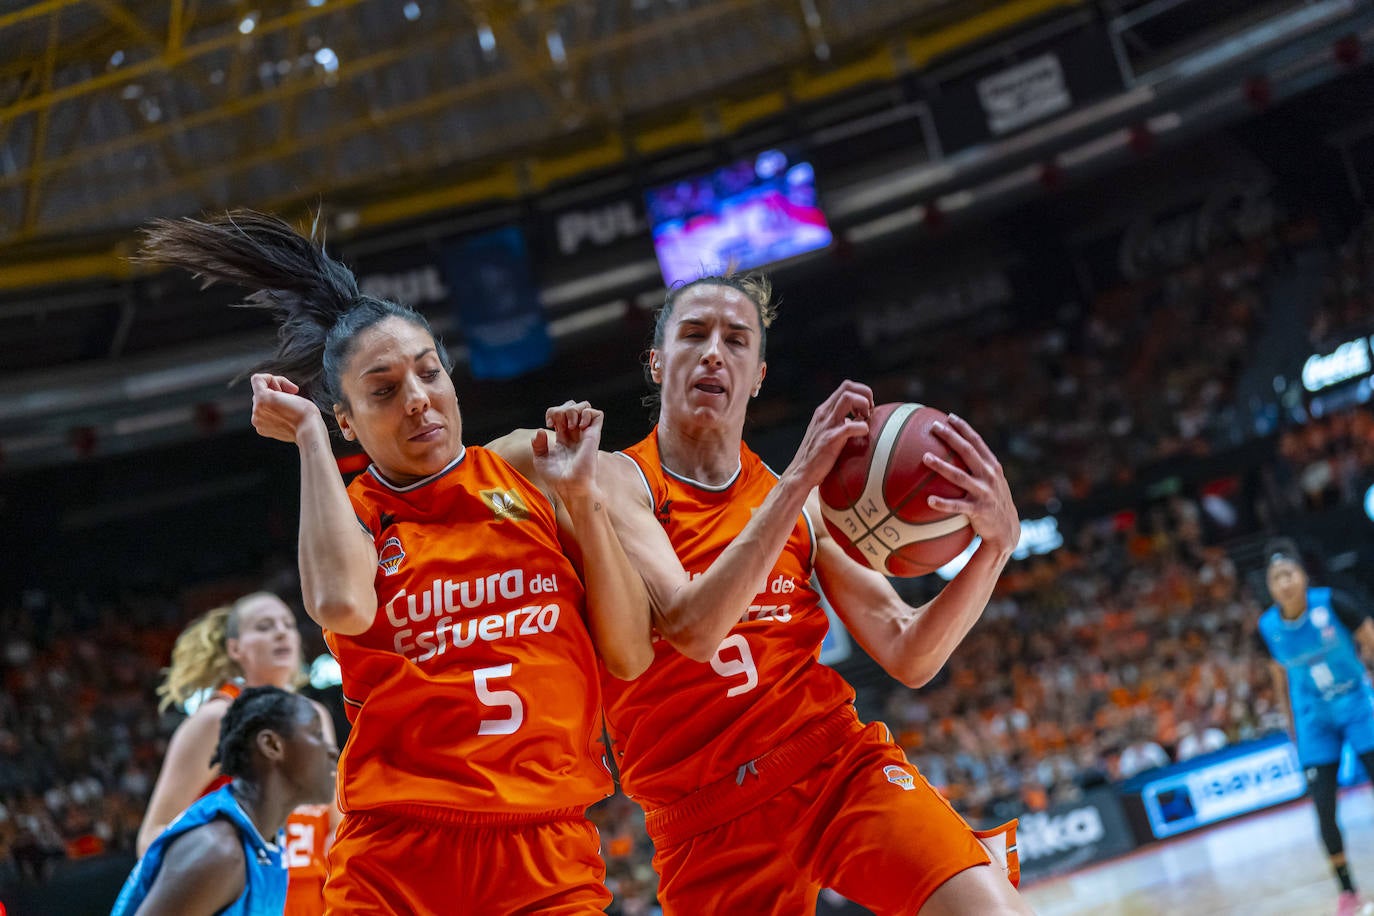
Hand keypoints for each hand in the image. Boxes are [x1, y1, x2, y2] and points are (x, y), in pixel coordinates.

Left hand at [250, 373, 325, 444]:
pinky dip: (273, 414)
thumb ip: (273, 389)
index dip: (274, 380)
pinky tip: (285, 416)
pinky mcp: (262, 430)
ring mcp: (258, 422)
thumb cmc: (304, 412)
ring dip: (274, 403)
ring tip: (288, 408)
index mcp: (262, 399)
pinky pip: (264, 416)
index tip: (285, 389)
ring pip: (262, 404)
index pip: (258, 379)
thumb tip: (271, 393)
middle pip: (261, 392)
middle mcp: (256, 411)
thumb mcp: (290, 391)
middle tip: (291, 397)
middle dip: (275, 392)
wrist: (309, 431)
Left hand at [533, 400, 602, 500]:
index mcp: (563, 437)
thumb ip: (538, 444)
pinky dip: (587, 414)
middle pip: (572, 406)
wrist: (570, 486)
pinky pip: (597, 414)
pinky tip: (580, 426)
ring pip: (584, 406)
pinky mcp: (594, 435)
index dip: (552, 412)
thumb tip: (541, 430)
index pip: (560, 413)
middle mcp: (574, 433)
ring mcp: (585, 433)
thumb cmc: (557, 478)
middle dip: (562, 409)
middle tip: (559, 424)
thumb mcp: (540, 460)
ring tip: (570, 426)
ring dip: (574, 410)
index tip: (548, 424)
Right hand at [784, 380, 873, 488]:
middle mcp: (824, 413)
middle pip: (847, 386)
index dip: (861, 393)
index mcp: (824, 411)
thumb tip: (857, 421)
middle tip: (869, 412)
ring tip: (866, 419)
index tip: (867, 409)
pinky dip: (861, 428)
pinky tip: (863, 435)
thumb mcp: (826, 432)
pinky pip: (850, 426)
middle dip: (865, 394)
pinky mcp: (830, 439)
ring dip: (863, 404)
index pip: (845, 387)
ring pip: (848, 397)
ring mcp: (826, 425)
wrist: (800, 473)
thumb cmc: (816, 456)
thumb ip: (838, 423)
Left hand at [923, 414, 1019, 554]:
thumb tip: (955, 453)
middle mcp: (989, 476)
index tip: (949, 417)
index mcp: (992, 466)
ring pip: (959, 476)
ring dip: (941, 466)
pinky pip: (957, 506)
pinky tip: (928, 500)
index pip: (977, 442)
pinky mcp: (978, 510)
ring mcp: (984, 492)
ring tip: (925, 457)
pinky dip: (943, 503)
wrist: (1007, 530)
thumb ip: (978, 467)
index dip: (964, 428)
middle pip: (967, 452)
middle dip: (951, 437)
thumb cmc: (992, 502)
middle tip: (934, 427)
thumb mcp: (992, 481)